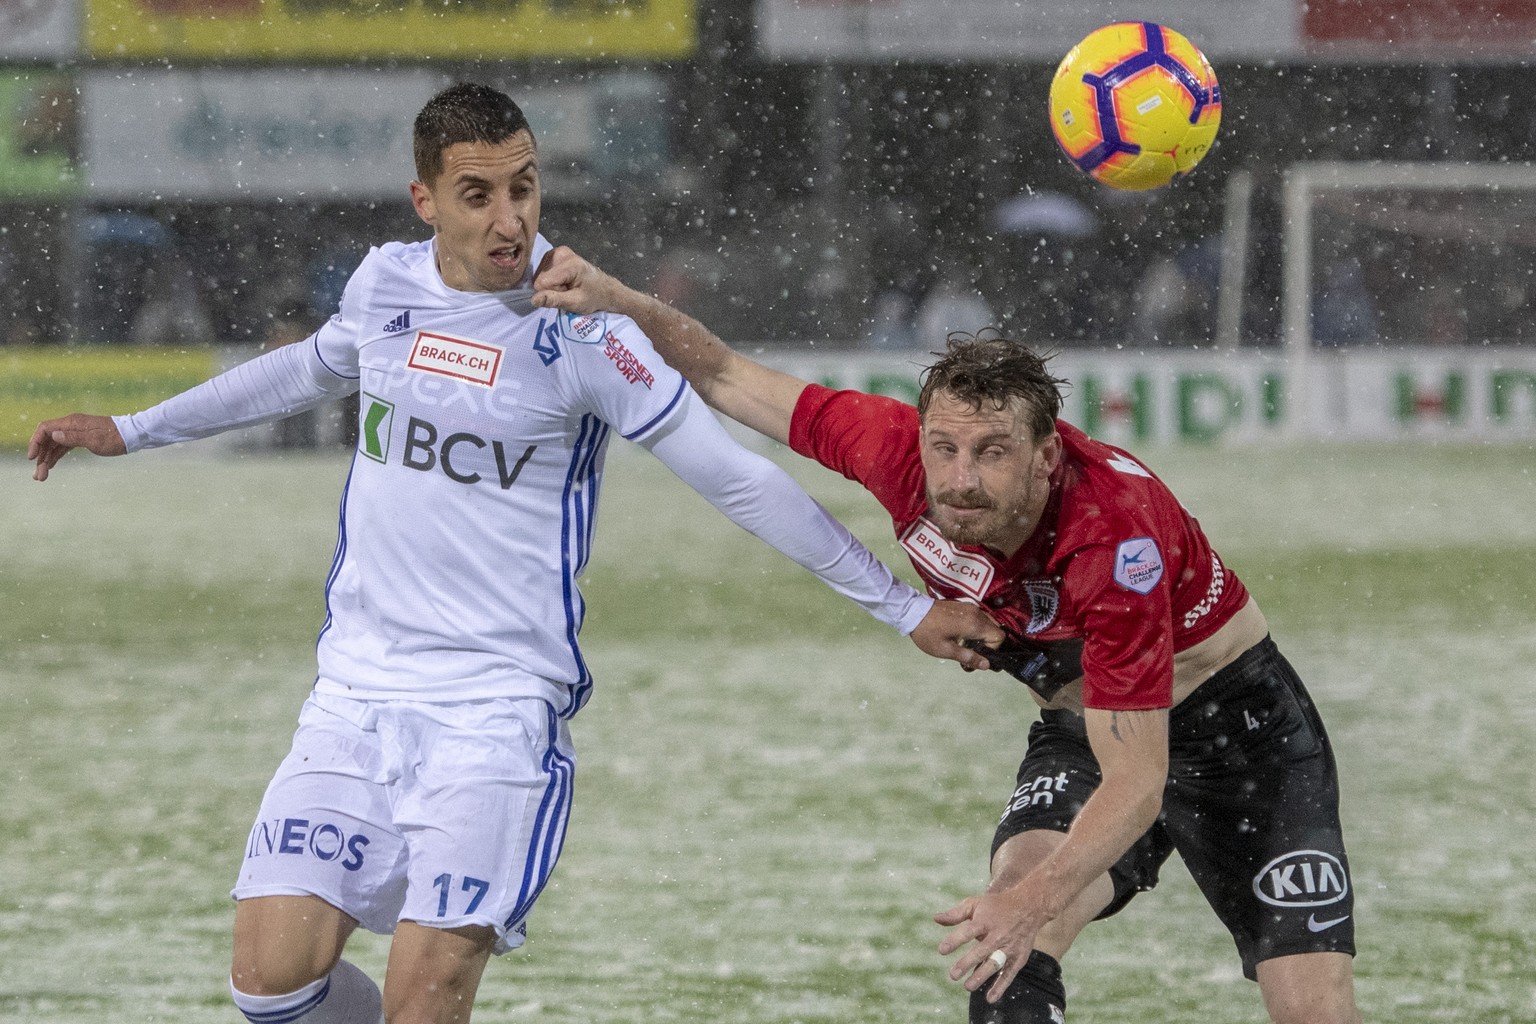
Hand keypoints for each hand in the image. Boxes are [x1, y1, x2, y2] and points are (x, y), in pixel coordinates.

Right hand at [27, 413, 125, 481]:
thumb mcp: (95, 440)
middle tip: (38, 477)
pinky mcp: (81, 439)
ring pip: (54, 445)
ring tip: (41, 477)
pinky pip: (63, 447)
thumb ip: (74, 438)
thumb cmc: (115, 438)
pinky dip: (56, 457)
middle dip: (40, 457)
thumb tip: (54, 435)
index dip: (35, 442)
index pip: (45, 429)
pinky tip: (50, 466)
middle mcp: (71, 425)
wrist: (132, 435)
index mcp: (72, 423)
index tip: (32, 458)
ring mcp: (75, 432)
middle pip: (47, 439)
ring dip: (47, 460)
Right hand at [531, 246, 626, 315]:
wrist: (603, 289)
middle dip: (551, 288)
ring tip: (567, 286)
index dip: (551, 293)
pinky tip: (562, 280)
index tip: (565, 294)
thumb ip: (554, 300)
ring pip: (539, 274)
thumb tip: (533, 299)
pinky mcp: (554, 253)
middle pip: (540, 277)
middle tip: (567, 290)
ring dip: (551, 284)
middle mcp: (561, 253)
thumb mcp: (575, 303)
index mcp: (570, 264)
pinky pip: (542, 270)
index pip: (542, 282)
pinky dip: (550, 278)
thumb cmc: (592, 297)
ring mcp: (557, 251)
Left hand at [908, 600, 1003, 670]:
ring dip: (983, 635)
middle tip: (973, 653)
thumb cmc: (928, 633)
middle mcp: (977, 613)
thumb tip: (987, 665)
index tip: (978, 655)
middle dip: (989, 643)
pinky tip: (962, 634)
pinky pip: (979, 617)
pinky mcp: (964, 605)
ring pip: (988, 623)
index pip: (999, 637)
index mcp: (974, 624)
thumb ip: (968, 657)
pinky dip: (977, 627)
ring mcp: (971, 607)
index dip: (993, 649)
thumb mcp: (946, 650)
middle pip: (996, 629)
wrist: (912, 611)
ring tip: (967, 645)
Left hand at [935, 884, 1049, 1002]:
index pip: (968, 931)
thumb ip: (956, 914)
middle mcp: (998, 935)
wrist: (1029, 906)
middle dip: (967, 963)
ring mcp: (1009, 948)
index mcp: (985, 921)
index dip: (955, 940)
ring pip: (995, 964)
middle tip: (953, 975)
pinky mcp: (1018, 958)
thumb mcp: (976, 903)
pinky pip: (1009, 974)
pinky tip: (989, 998)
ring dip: (982, 976)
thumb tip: (936, 919)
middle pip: (981, 950)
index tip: (942, 950)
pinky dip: (1000, 986)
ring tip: (968, 986)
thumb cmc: (996, 906)